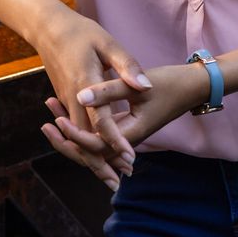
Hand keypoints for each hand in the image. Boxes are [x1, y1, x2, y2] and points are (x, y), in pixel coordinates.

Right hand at [33, 4, 152, 190]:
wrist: (47, 28)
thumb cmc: (81, 32)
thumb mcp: (107, 43)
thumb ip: (127, 67)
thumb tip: (146, 87)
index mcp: (85, 85)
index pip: (101, 122)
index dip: (116, 142)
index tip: (130, 159)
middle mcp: (73, 99)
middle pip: (85, 139)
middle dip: (102, 162)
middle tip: (122, 179)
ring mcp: (66, 101)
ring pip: (78, 137)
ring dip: (93, 157)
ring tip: (113, 174)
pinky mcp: (65, 100)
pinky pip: (75, 128)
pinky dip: (86, 143)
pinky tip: (100, 150)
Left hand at [45, 62, 209, 184]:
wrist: (192, 86)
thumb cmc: (169, 83)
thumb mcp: (138, 85)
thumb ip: (109, 90)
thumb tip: (80, 96)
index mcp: (130, 134)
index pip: (95, 147)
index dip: (74, 135)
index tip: (58, 119)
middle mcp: (126, 140)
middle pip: (89, 152)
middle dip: (66, 140)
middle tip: (46, 122)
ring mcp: (125, 135)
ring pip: (92, 144)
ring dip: (72, 132)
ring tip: (52, 110)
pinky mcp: (124, 127)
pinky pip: (98, 135)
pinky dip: (82, 126)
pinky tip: (69, 109)